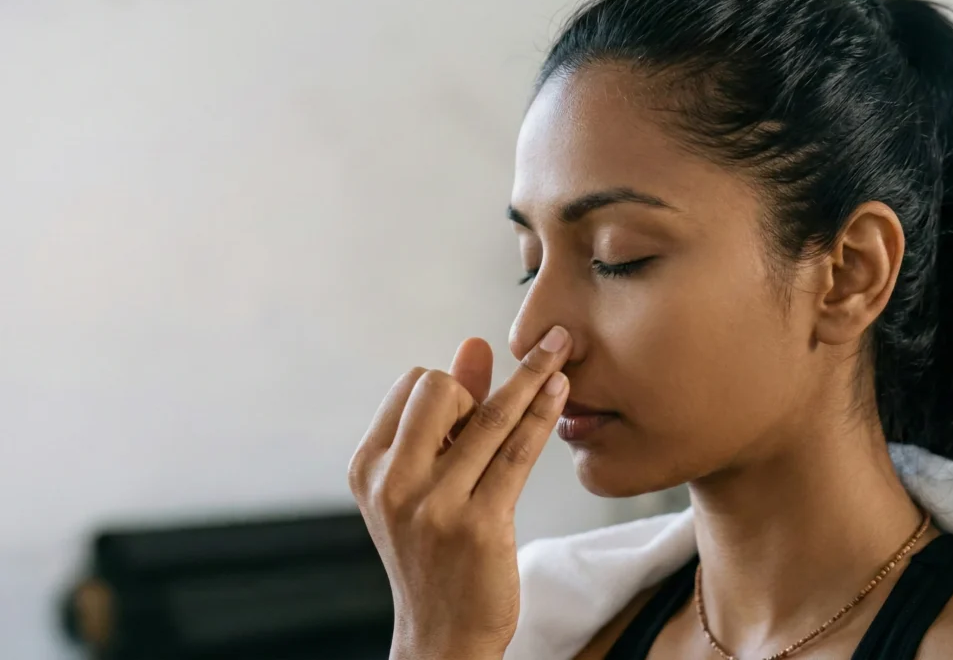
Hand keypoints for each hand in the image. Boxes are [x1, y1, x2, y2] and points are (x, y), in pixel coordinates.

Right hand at [348, 327, 571, 658]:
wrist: (443, 634)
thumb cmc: (435, 550)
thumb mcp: (424, 482)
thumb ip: (447, 413)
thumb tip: (475, 344)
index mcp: (369, 467)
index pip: (409, 386)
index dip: (447, 386)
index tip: (469, 406)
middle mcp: (393, 483)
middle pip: (438, 388)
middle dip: (474, 385)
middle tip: (495, 410)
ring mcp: (435, 505)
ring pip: (489, 416)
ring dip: (531, 374)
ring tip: (560, 346)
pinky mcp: (479, 525)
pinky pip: (518, 451)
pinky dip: (542, 413)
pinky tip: (560, 388)